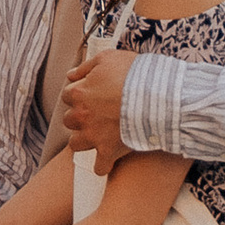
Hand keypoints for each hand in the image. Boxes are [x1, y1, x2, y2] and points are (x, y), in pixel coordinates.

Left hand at [59, 51, 129, 165]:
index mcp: (79, 93)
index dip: (80, 94)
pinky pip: (99, 166)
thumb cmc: (133, 73)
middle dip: (80, 117)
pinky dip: (103, 164)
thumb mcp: (107, 58)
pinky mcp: (108, 150)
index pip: (68, 96)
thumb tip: (71, 75)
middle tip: (97, 113)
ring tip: (99, 135)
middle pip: (70, 120)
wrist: (156, 95)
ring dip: (84, 140)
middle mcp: (81, 115)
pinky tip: (108, 159)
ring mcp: (94, 135)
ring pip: (76, 144)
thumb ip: (85, 67)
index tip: (92, 95)